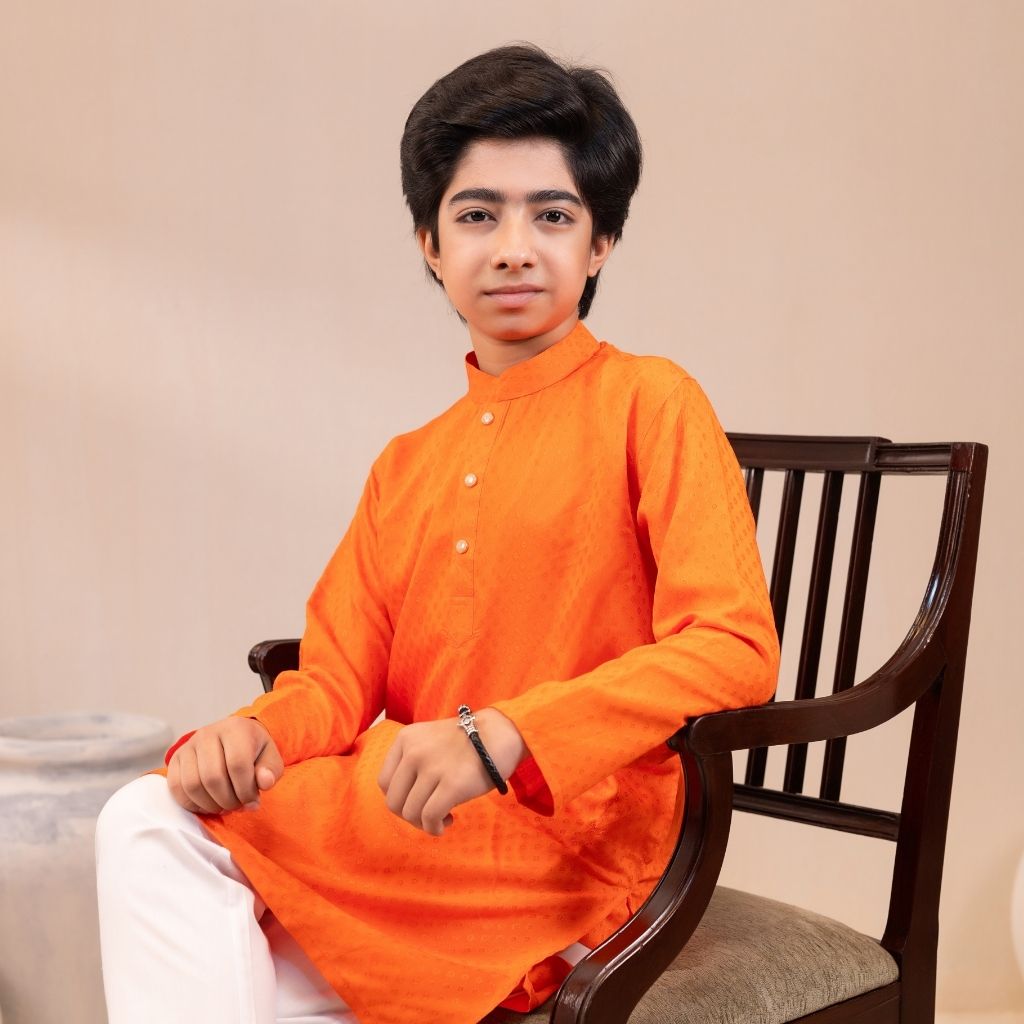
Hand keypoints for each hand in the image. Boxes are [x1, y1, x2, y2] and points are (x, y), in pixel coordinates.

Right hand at [167, 716, 283, 813]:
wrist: (233, 738)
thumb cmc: (253, 750)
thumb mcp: (270, 757)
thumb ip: (271, 770)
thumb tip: (265, 782)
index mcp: (235, 729)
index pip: (237, 764)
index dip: (245, 790)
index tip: (252, 800)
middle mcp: (208, 734)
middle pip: (213, 777)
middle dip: (228, 800)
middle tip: (237, 805)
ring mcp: (189, 745)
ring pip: (193, 785)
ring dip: (210, 804)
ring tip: (224, 805)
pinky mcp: (175, 758)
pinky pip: (176, 787)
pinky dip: (192, 803)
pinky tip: (207, 804)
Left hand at [377, 708, 526, 836]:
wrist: (500, 734)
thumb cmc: (467, 742)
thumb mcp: (429, 739)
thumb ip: (411, 761)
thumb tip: (401, 801)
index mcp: (406, 739)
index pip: (384, 782)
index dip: (399, 799)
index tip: (416, 801)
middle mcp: (414, 752)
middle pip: (394, 801)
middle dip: (409, 815)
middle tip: (428, 815)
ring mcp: (432, 768)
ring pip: (411, 813)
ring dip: (424, 824)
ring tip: (442, 818)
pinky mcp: (451, 785)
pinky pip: (429, 818)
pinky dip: (434, 828)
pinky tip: (447, 823)